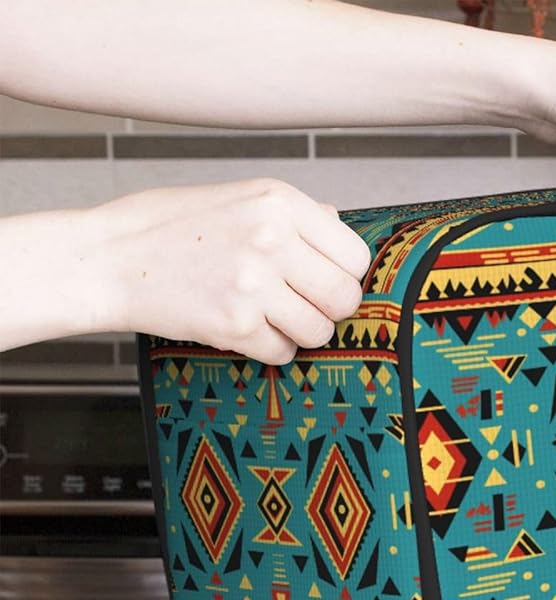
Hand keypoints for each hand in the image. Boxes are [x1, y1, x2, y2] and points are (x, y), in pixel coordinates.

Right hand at [92, 178, 370, 364]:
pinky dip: (270, 348)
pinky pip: (283, 352)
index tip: (325, 281)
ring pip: (319, 330)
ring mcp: (253, 283)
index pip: (354, 255)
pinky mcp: (234, 324)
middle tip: (304, 307)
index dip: (345, 275)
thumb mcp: (236, 198)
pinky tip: (246, 329)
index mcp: (278, 201)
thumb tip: (339, 223)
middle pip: (345, 298)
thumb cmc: (169, 228)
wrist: (108, 259)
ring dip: (301, 333)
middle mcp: (271, 238)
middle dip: (330, 310)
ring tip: (272, 318)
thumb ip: (292, 215)